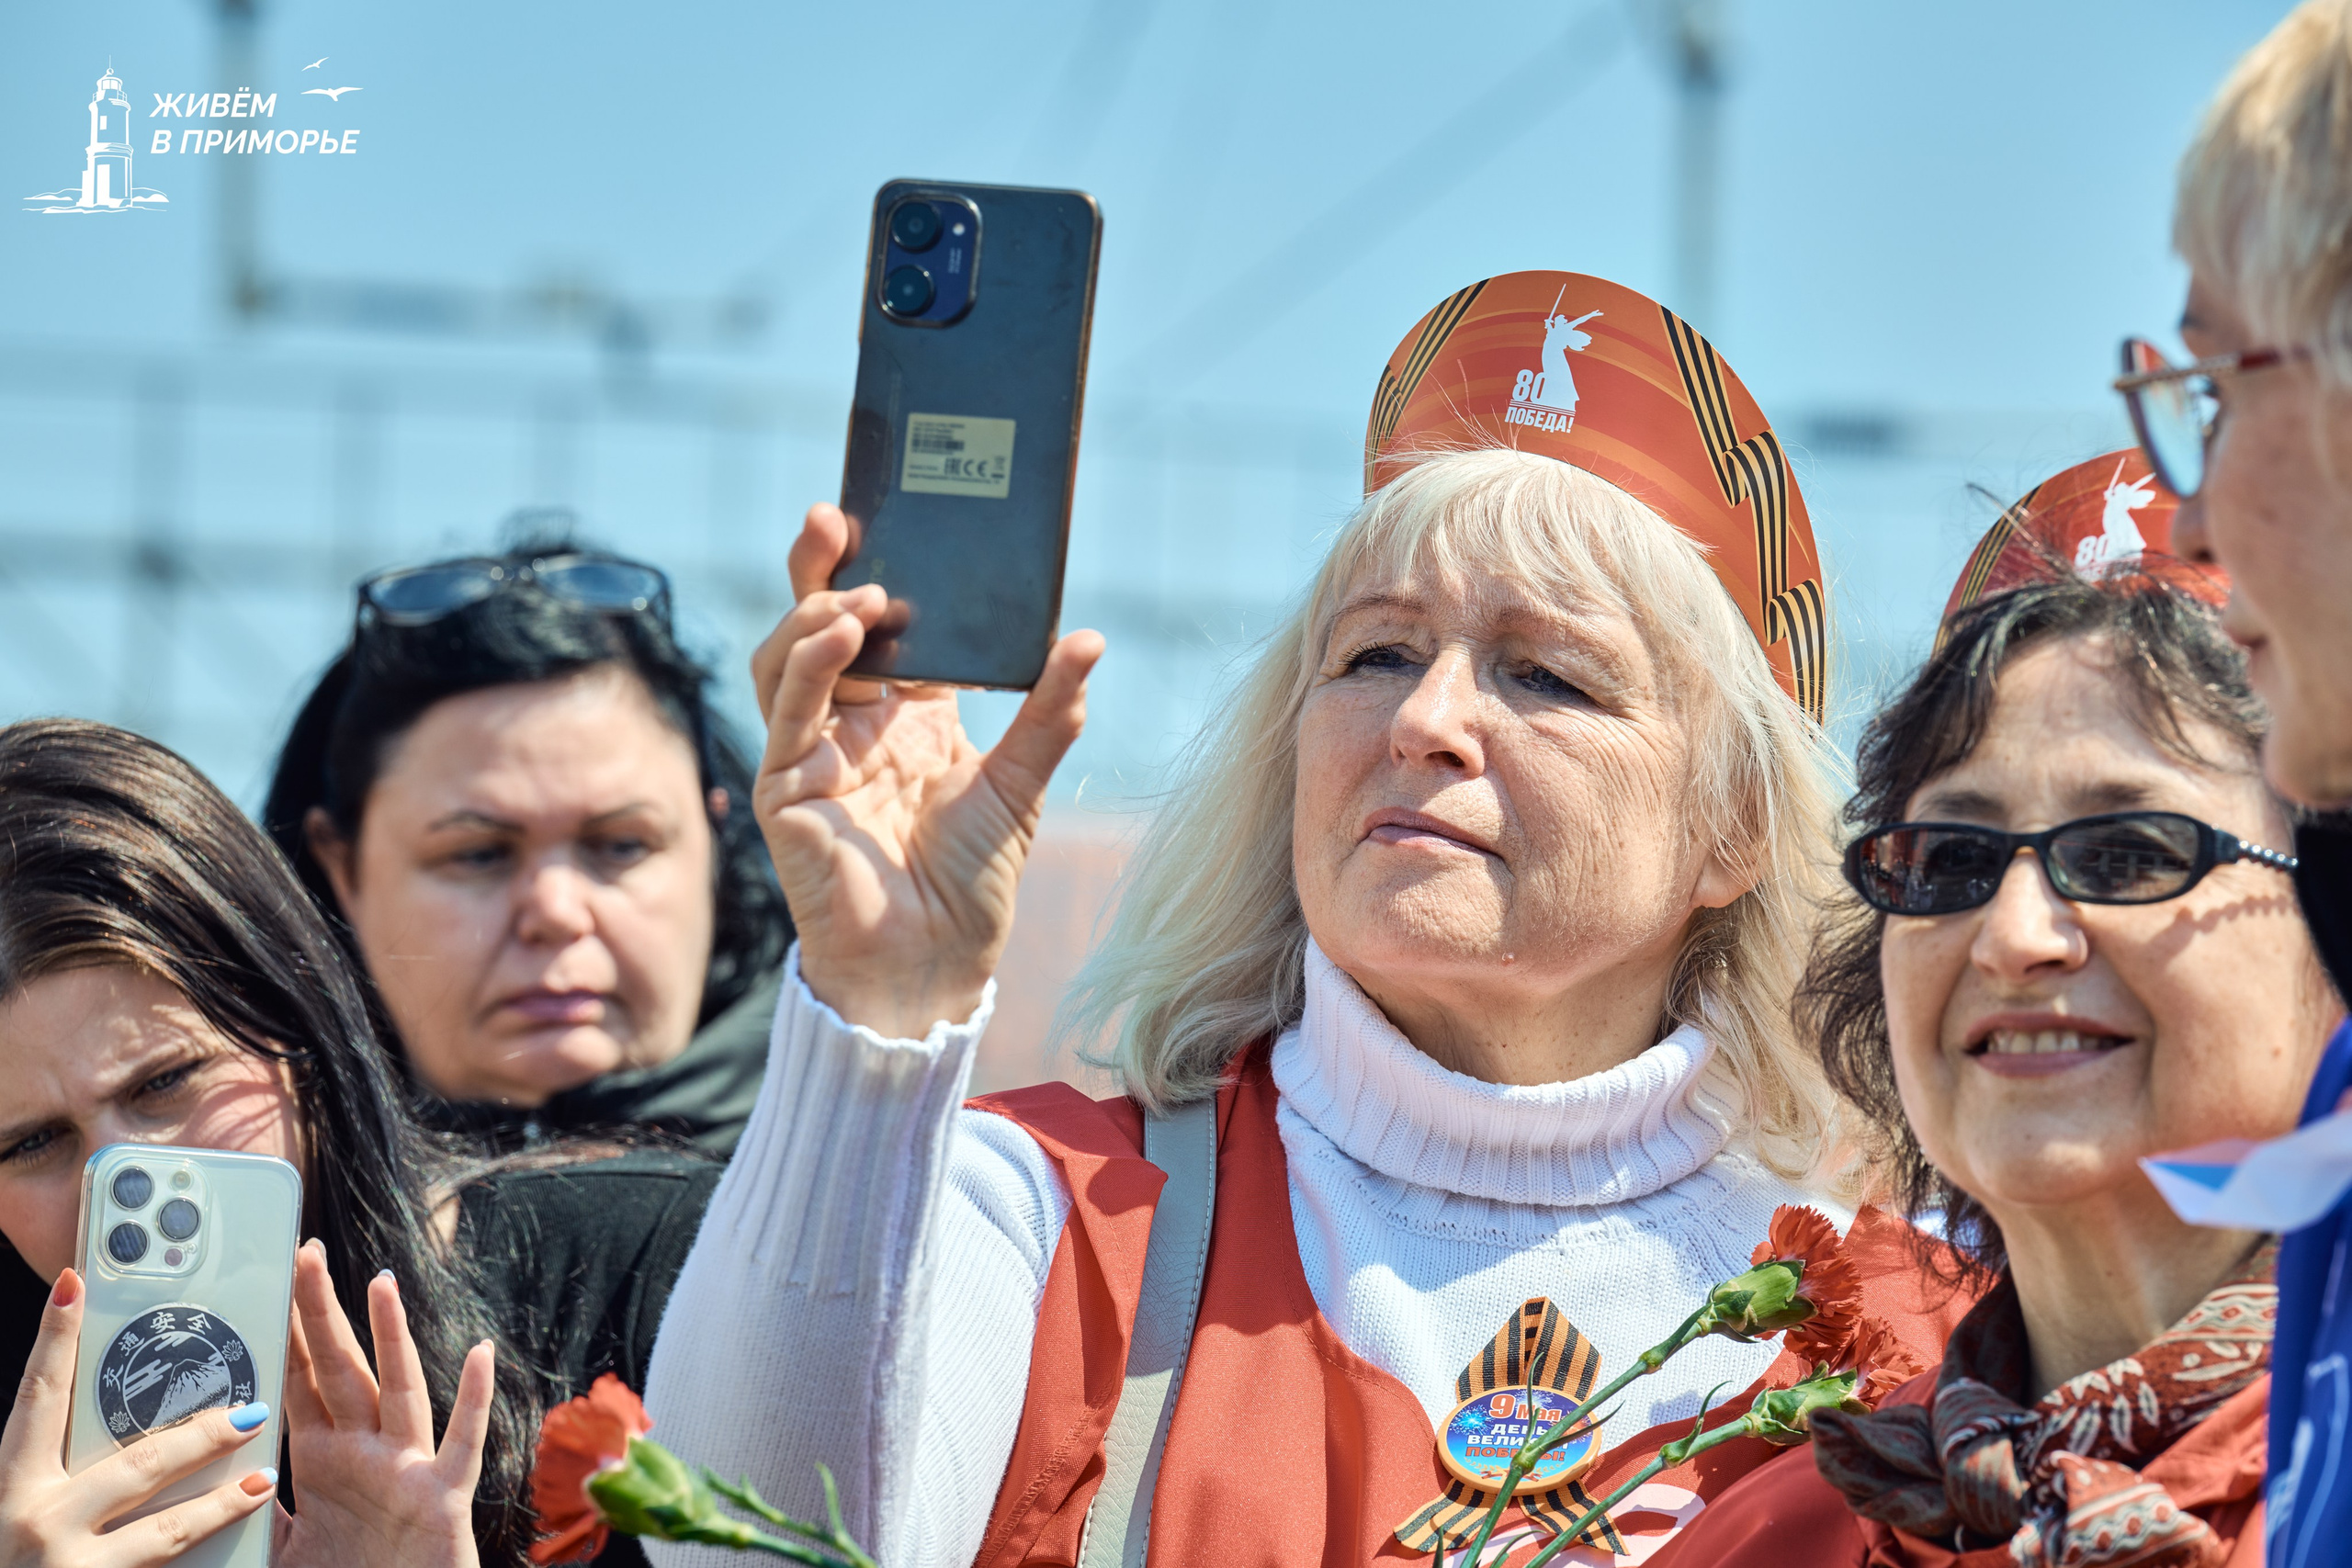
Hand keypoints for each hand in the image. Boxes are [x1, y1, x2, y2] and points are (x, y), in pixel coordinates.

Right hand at [0, 1268, 277, 1566]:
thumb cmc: (20, 1561)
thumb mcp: (22, 1509)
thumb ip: (64, 1470)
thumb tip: (120, 1411)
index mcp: (14, 1490)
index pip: (39, 1401)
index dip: (56, 1341)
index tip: (76, 1283)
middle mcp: (37, 1524)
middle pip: (135, 1466)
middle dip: (200, 1438)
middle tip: (250, 1410)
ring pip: (165, 1532)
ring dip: (221, 1505)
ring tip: (265, 1479)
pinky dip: (210, 1555)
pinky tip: (246, 1545)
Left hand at [269, 1241, 491, 1567]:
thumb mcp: (283, 1551)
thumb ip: (257, 1511)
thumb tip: (218, 1480)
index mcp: (322, 1463)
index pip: (298, 1383)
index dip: (283, 1333)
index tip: (269, 1280)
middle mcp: (365, 1453)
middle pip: (339, 1370)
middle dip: (320, 1312)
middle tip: (304, 1253)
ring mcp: (407, 1469)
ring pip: (398, 1390)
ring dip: (391, 1337)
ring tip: (381, 1283)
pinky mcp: (443, 1498)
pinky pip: (461, 1443)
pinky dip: (474, 1400)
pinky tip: (482, 1354)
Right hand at [752, 502, 1103, 1035]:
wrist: (936, 964)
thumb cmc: (972, 882)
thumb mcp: (1021, 782)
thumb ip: (1049, 712)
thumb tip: (1089, 639)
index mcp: (902, 713)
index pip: (879, 624)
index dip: (874, 570)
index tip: (886, 515)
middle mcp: (849, 724)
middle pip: (818, 625)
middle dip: (820, 567)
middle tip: (835, 515)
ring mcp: (811, 753)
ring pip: (786, 659)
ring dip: (814, 613)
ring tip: (863, 591)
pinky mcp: (785, 788)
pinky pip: (786, 714)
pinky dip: (808, 664)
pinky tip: (840, 632)